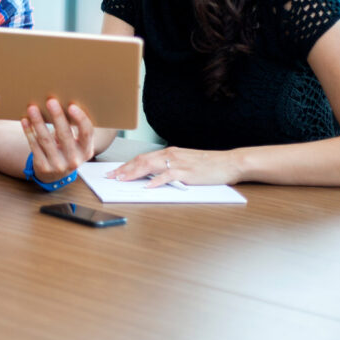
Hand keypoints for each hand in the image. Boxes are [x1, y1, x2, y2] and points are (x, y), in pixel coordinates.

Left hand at [21, 99, 94, 182]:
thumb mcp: (76, 143)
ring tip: (32, 108)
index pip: (87, 133)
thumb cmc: (67, 150)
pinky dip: (29, 132)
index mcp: (86, 150)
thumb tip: (63, 102)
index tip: (71, 105)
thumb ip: (74, 128)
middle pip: (65, 135)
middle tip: (50, 101)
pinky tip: (25, 120)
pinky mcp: (43, 167)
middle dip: (57, 116)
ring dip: (38, 122)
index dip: (80, 119)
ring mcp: (58, 165)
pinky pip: (34, 146)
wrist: (55, 175)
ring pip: (46, 140)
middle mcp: (74, 160)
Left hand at [109, 146, 240, 186]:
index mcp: (169, 152)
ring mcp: (178, 163)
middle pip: (141, 160)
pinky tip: (147, 186)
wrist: (229, 162)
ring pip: (150, 166)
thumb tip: (152, 177)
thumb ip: (169, 167)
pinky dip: (156, 181)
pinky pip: (168, 176)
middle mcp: (171, 154)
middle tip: (110, 177)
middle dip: (124, 169)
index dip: (126, 164)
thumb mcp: (185, 163)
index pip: (142, 157)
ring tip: (121, 180)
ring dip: (134, 173)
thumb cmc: (209, 164)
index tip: (114, 171)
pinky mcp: (187, 172)